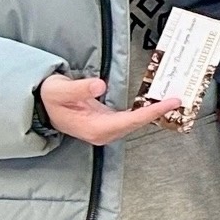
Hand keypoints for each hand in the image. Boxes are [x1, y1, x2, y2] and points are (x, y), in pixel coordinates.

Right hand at [37, 73, 177, 143]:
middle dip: (158, 113)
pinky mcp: (106, 123)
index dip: (151, 112)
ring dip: (153, 113)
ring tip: (171, 101)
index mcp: (94, 128)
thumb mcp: (60, 90)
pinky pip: (130, 119)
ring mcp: (104, 129)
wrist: (41, 103)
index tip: (169, 104)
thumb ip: (80, 89)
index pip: (129, 121)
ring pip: (134, 123)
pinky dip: (144, 112)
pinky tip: (155, 104)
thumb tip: (99, 86)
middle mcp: (102, 132)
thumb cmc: (50, 97)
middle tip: (178, 100)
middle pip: (136, 124)